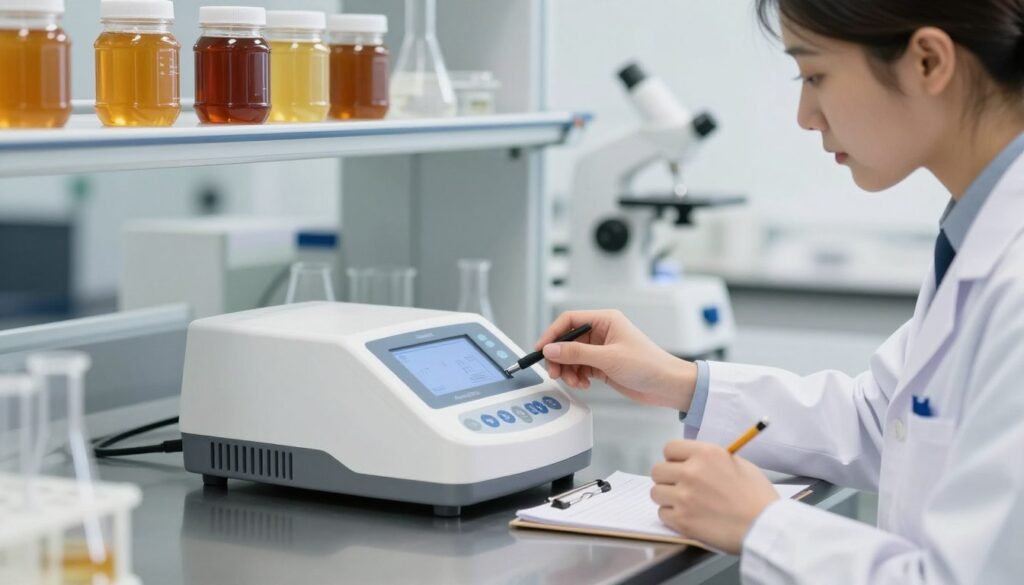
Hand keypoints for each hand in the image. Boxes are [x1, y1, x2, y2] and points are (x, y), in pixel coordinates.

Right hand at [536, 310, 697, 410]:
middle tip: (555, 372)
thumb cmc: (649, 364)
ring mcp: (601, 349)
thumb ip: (577, 353)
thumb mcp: (608, 358)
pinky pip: (580, 368)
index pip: (569, 320)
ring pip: (572, 356)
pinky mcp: (603, 365)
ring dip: (568, 370)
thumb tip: (551, 349)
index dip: (552, 334)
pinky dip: (577, 377)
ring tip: (574, 382)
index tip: (542, 349)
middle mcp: (602, 332)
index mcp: (605, 320)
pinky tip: (584, 384)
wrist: (667, 385)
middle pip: (567, 340)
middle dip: (559, 357)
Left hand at [650, 440, 778, 553]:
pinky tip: (689, 517)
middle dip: (668, 478)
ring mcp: (684, 497)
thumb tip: (692, 459)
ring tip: (686, 503)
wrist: (765, 527)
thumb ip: (711, 459)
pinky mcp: (682, 520)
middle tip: (682, 487)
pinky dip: (672, 516)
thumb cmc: (757, 496)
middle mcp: (691, 472)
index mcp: (706, 453)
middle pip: (657, 471)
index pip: (669, 448)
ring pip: (656, 492)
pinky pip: (662, 514)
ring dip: (668, 498)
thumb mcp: (738, 464)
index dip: (675, 458)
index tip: (681, 466)